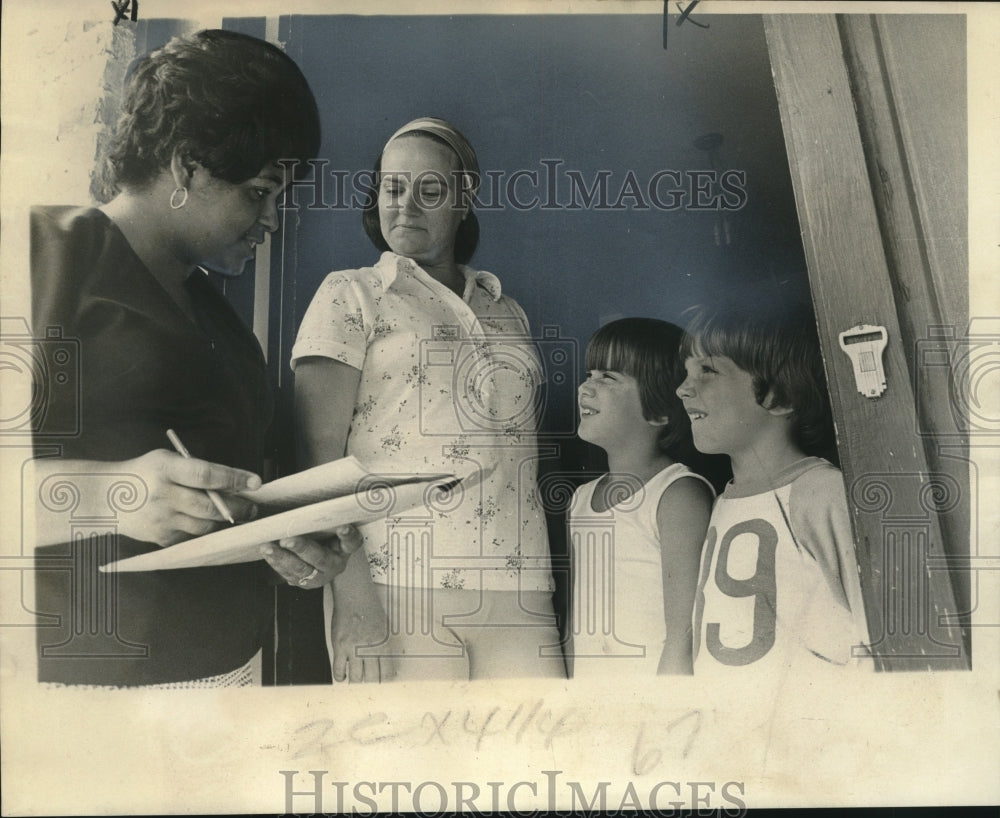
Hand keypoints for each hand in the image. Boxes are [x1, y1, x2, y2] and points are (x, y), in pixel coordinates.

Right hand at [116, 449, 260, 545]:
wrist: (106, 497)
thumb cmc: (145, 473)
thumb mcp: (166, 460)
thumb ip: (196, 470)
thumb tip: (234, 484)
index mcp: (166, 469)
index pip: (207, 475)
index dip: (234, 479)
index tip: (256, 483)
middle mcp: (163, 495)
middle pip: (210, 507)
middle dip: (238, 508)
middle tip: (253, 508)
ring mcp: (161, 520)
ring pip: (205, 526)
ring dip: (222, 521)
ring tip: (233, 515)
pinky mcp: (160, 538)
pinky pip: (192, 537)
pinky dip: (202, 530)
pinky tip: (205, 522)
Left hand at [261, 525, 362, 588]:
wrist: (319, 562)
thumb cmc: (325, 537)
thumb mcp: (330, 529)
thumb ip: (324, 520)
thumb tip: (314, 499)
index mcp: (344, 549)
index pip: (351, 542)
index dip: (347, 535)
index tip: (342, 527)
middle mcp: (334, 564)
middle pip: (320, 558)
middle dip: (302, 548)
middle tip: (287, 540)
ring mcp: (318, 575)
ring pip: (300, 569)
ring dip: (282, 558)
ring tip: (268, 548)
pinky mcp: (303, 582)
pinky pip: (288, 574)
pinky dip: (275, 563)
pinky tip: (267, 553)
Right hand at [331, 550, 394, 682]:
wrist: (355, 595)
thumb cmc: (371, 608)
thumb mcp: (384, 628)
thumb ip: (384, 646)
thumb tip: (385, 663)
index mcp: (383, 644)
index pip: (386, 672)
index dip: (384, 680)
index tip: (382, 681)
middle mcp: (369, 649)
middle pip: (371, 678)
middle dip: (370, 682)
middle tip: (368, 681)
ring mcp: (353, 648)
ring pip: (355, 677)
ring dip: (356, 680)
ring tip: (356, 678)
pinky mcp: (339, 646)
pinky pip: (338, 669)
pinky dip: (341, 676)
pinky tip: (343, 676)